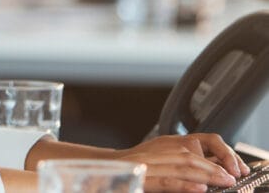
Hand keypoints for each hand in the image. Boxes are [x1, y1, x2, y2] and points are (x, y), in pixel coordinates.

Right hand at [112, 134, 249, 191]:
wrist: (100, 171)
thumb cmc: (128, 170)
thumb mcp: (154, 158)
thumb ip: (176, 161)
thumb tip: (205, 174)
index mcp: (161, 145)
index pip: (193, 144)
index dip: (216, 155)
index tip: (232, 169)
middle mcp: (154, 151)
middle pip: (189, 155)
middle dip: (215, 168)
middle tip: (232, 178)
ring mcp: (146, 163)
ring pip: (180, 165)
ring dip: (205, 175)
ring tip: (222, 183)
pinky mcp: (140, 177)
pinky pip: (165, 180)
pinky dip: (183, 184)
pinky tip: (198, 188)